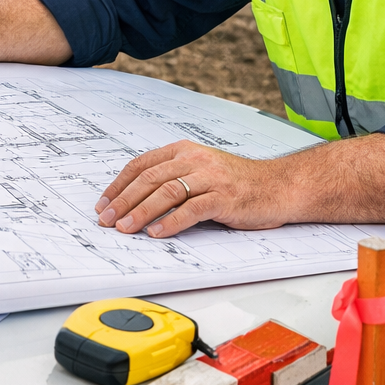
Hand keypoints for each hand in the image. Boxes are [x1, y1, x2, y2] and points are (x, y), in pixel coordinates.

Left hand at [94, 133, 384, 237]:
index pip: (141, 164)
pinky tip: (157, 234)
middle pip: (149, 179)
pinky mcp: (224, 198)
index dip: (119, 184)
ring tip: (125, 229)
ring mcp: (210, 178)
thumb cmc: (240, 184)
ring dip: (140, 212)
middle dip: (122, 201)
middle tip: (106, 219)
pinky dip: (171, 222)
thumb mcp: (202, 171)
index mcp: (185, 151)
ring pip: (165, 193)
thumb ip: (173, 178)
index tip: (103, 202)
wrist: (282, 187)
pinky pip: (191, 209)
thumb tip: (136, 199)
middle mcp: (195, 160)